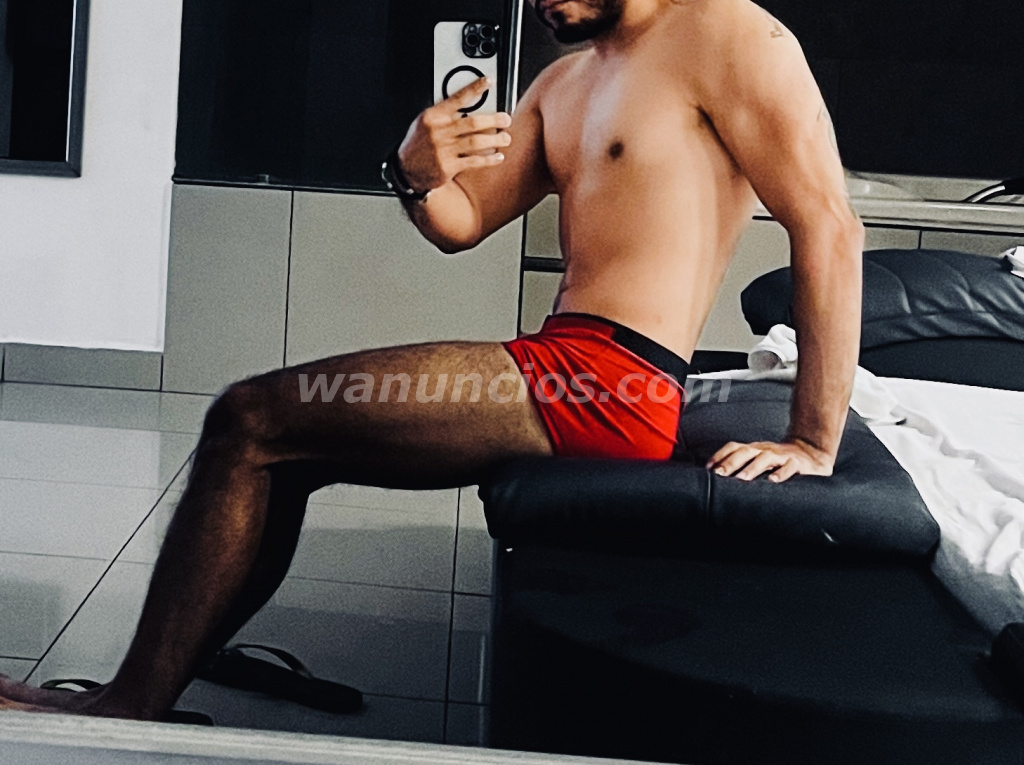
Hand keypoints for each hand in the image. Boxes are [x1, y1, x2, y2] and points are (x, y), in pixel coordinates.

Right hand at [397, 76, 512, 191]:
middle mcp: (438, 132)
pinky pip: (473, 161)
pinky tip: (498, 157)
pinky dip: (488, 159)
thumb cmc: (418, 144)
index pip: (456, 98)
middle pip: (472, 122)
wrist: (406, 170)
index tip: (488, 82)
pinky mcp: (448, 167)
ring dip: (495, 140)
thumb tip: (472, 107)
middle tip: (505, 119)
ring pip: (475, 142)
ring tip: (505, 138)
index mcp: (433, 116)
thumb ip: (445, 114)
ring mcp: (443, 150)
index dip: (474, 89)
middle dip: (493, 120)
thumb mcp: (425, 122)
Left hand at [705, 439, 833, 482]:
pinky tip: (774, 481)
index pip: (734, 447)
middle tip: (719, 475)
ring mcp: (782, 455)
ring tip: (742, 478)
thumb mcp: (759, 461)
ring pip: (765, 458)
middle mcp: (765, 450)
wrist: (812, 453)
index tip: (707, 469)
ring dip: (752, 468)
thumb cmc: (778, 462)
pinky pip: (790, 467)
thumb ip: (742, 467)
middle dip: (731, 462)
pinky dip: (782, 473)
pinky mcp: (798, 463)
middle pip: (746, 451)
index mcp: (754, 449)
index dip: (720, 456)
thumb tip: (716, 480)